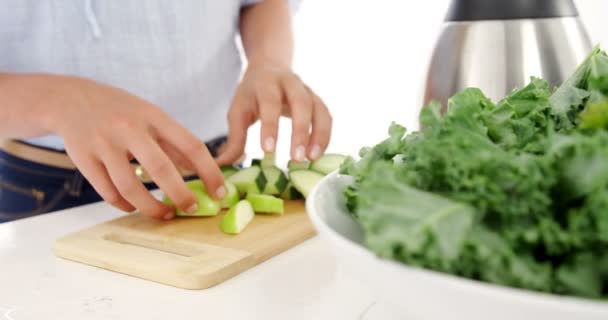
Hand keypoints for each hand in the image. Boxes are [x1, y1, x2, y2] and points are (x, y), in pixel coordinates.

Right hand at [46, 76, 224, 218]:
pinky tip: (134, 207)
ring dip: (152, 208)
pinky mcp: (84, 160)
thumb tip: (198, 171)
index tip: (220, 192)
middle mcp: (129, 128)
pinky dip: (125, 205)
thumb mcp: (150, 116)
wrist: (69, 99)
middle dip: (181, 195)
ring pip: (131, 188)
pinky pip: (108, 192)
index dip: (210, 172)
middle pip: (161, 169)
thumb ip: (174, 143)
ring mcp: (104, 144)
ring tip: (165, 214)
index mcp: (154, 116)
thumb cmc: (120, 110)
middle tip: (192, 209)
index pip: (191, 146)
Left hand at [216, 62, 331, 163]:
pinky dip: (325, 135)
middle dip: (300, 131)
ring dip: (319, 134)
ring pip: (318, 109)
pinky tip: (318, 154)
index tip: (268, 150)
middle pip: (301, 103)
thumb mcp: (238, 111)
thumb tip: (223, 166)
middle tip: (296, 158)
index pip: (269, 102)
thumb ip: (234, 139)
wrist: (269, 68)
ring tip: (312, 158)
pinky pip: (326, 116)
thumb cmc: (251, 95)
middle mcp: (290, 83)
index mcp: (265, 83)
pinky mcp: (317, 100)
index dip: (270, 126)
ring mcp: (307, 90)